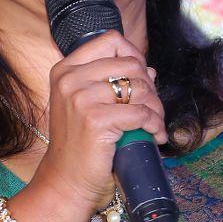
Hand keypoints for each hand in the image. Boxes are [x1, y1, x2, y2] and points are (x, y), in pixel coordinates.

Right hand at [29, 31, 166, 215]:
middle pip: (131, 64)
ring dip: (156, 108)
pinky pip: (142, 113)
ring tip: (154, 123)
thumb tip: (149, 69)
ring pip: (141, 88)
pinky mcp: (96, 120)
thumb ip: (113, 82)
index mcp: (66, 69)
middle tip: (152, 108)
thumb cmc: (80, 143)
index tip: (142, 78)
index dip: (134, 55)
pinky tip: (155, 135)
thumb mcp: (89, 104)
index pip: (111, 40)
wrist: (66, 180)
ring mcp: (81, 98)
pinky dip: (155, 124)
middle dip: (150, 87)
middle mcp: (70, 79)